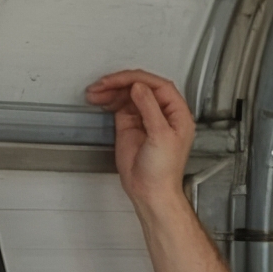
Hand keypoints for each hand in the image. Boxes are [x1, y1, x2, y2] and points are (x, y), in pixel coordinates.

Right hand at [84, 69, 194, 213]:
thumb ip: (150, 108)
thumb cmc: (163, 172)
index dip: (138, 79)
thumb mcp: (161, 136)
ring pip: (128, 95)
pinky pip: (119, 106)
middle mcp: (161, 113)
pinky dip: (109, 101)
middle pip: (141, 87)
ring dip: (111, 91)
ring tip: (95, 92)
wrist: (150, 192)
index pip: (158, 86)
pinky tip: (100, 99)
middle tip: (103, 84)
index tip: (121, 80)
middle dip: (120, 83)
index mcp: (177, 113)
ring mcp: (144, 119)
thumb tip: (139, 87)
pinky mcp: (130, 127)